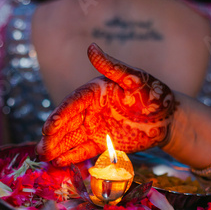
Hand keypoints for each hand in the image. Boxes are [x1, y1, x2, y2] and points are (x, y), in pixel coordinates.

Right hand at [36, 43, 178, 166]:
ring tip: (43, 155)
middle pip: (67, 123)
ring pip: (71, 138)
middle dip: (53, 135)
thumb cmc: (153, 94)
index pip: (73, 102)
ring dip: (57, 147)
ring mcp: (95, 127)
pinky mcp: (102, 143)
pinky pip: (84, 150)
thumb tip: (91, 47)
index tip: (50, 127)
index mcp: (95, 92)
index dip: (60, 115)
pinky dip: (72, 156)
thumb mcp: (134, 79)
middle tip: (41, 146)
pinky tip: (58, 162)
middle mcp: (91, 110)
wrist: (169, 118)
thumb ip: (112, 67)